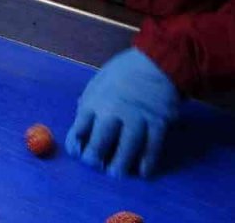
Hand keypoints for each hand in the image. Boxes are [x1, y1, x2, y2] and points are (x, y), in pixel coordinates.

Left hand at [65, 48, 179, 177]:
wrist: (158, 61)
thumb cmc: (125, 71)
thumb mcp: (99, 80)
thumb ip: (90, 100)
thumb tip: (80, 118)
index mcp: (95, 100)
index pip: (80, 128)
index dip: (77, 143)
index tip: (78, 153)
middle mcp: (114, 111)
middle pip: (101, 141)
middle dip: (95, 157)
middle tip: (96, 166)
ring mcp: (137, 118)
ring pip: (127, 148)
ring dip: (120, 164)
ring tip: (116, 174)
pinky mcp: (158, 123)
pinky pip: (152, 147)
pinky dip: (147, 161)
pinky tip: (143, 172)